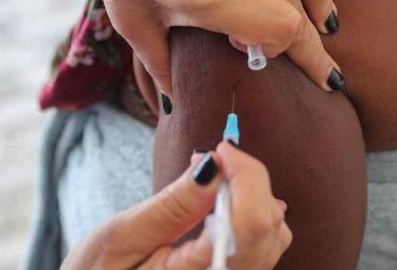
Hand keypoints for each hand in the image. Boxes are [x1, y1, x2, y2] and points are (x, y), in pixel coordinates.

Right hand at [62, 142, 290, 269]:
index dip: (246, 174)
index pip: (251, 221)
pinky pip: (265, 247)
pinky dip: (253, 214)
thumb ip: (171, 207)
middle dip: (249, 179)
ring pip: (275, 235)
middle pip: (269, 224)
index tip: (221, 150)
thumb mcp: (121, 236)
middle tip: (212, 159)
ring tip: (214, 182)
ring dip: (253, 196)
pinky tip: (222, 205)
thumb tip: (212, 168)